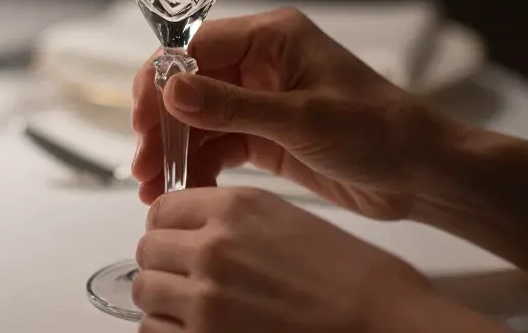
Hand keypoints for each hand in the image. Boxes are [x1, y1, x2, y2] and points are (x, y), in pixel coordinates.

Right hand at [131, 8, 455, 219]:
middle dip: (163, 124)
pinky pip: (219, 145)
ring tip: (153, 189)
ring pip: (200, 119)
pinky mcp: (267, 135)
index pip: (196, 47)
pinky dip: (199, 166)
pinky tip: (184, 191)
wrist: (423, 174)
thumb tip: (170, 90)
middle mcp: (263, 61)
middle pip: (191, 85)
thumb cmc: (378, 132)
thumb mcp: (300, 120)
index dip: (161, 81)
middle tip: (143, 166)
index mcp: (273, 37)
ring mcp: (263, 98)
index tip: (140, 119)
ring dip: (175, 150)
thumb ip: (232, 107)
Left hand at [134, 187, 502, 332]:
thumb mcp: (284, 220)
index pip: (162, 207)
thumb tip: (189, 229)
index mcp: (235, 208)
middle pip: (148, 248)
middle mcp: (213, 248)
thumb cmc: (351, 278)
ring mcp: (206, 299)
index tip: (179, 238)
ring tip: (196, 306)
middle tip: (189, 276)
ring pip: (145, 291)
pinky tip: (200, 329)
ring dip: (165, 299)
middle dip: (165, 262)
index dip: (169, 225)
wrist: (382, 321)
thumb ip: (230, 219)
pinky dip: (171, 331)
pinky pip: (155, 332)